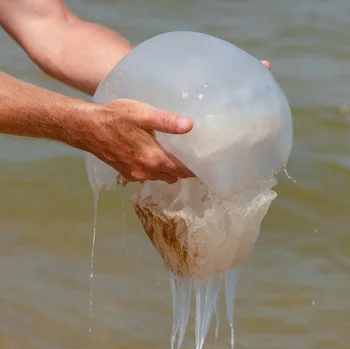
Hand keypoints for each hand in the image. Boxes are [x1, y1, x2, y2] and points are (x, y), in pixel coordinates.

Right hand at [84, 59, 271, 184]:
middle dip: (187, 169)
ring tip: (180, 156)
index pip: (185, 170)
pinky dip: (156, 169)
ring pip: (162, 177)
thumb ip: (167, 121)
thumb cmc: (114, 117)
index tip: (211, 164)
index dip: (199, 168)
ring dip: (171, 170)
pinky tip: (157, 155)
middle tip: (198, 156)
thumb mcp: (142, 114)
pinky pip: (148, 175)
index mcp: (154, 159)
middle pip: (175, 176)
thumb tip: (190, 125)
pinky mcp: (126, 173)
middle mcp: (146, 172)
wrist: (83, 127)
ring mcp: (135, 175)